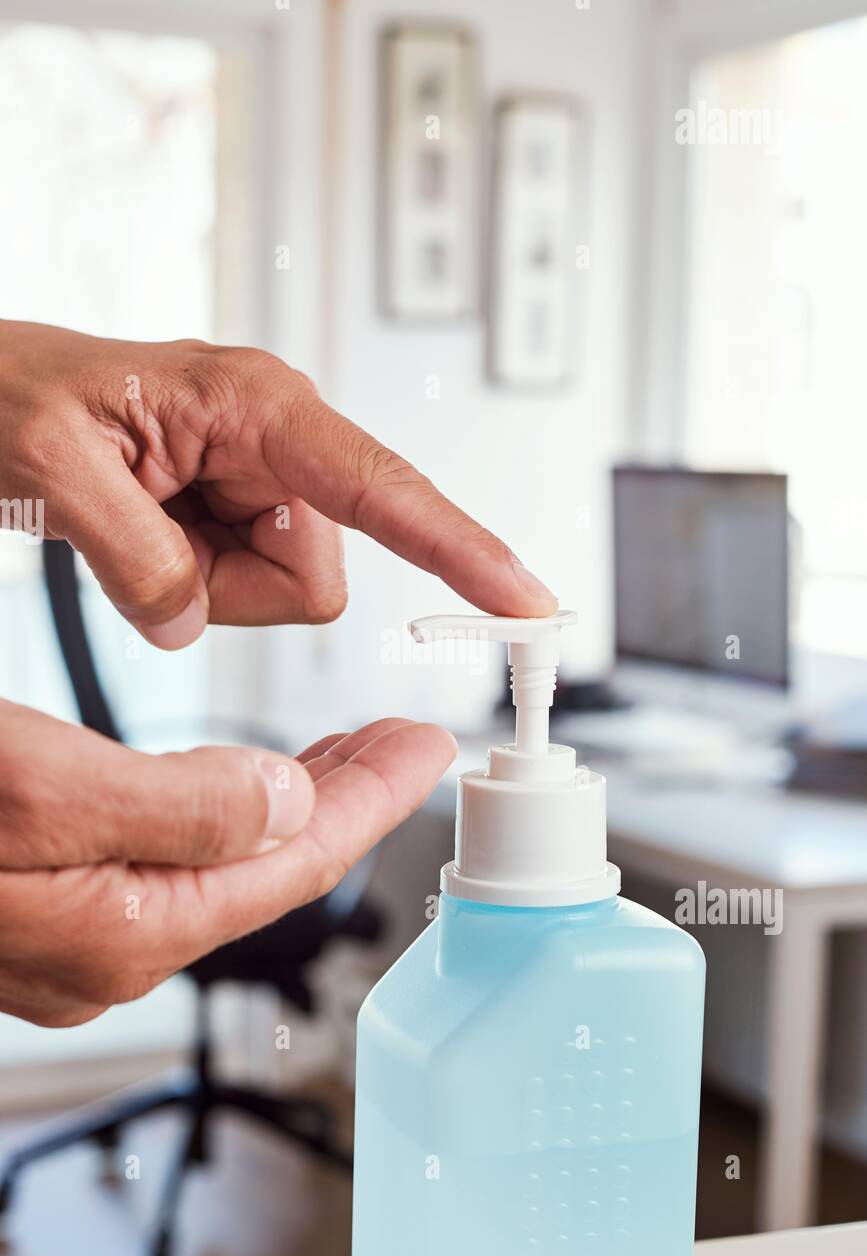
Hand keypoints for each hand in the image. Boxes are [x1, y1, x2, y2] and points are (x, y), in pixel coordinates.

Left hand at [0, 321, 556, 646]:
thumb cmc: (16, 392)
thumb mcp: (54, 463)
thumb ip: (132, 554)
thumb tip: (186, 617)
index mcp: (257, 406)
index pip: (386, 490)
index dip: (462, 548)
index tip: (525, 598)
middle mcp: (276, 442)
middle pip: (318, 575)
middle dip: (234, 585)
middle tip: (152, 535)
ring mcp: (259, 483)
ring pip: (281, 594)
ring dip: (206, 586)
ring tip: (144, 525)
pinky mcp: (238, 515)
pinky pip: (241, 594)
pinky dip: (190, 585)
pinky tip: (151, 533)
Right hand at [0, 701, 455, 1025]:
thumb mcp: (47, 792)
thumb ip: (180, 809)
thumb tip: (289, 806)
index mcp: (129, 931)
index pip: (296, 864)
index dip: (373, 799)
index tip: (428, 748)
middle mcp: (112, 953)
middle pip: (268, 869)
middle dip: (344, 797)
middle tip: (399, 740)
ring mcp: (80, 941)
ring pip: (219, 866)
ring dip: (287, 804)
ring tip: (337, 754)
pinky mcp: (51, 913)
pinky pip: (172, 866)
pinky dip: (219, 817)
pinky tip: (230, 793)